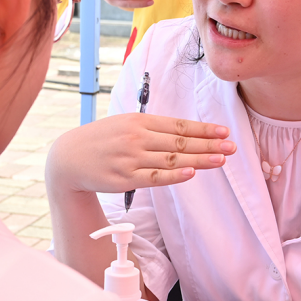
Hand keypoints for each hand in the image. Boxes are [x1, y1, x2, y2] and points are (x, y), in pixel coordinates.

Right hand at [47, 112, 235, 193]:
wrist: (68, 158)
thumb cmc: (101, 140)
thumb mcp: (124, 124)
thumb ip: (151, 128)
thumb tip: (183, 132)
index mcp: (139, 121)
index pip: (178, 125)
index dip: (203, 129)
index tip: (224, 132)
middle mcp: (137, 138)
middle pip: (179, 142)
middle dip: (208, 144)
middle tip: (231, 147)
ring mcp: (131, 159)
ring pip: (171, 159)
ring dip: (198, 159)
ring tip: (220, 160)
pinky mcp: (125, 178)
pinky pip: (155, 177)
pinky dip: (174, 175)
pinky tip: (191, 172)